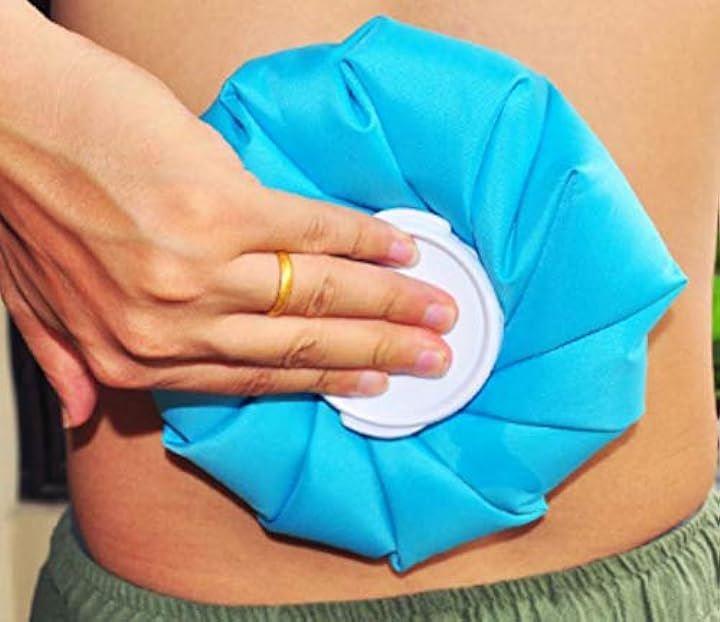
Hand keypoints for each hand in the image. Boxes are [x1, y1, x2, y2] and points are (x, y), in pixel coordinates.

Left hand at [0, 8, 456, 428]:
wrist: (0, 113)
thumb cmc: (17, 199)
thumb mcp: (28, 304)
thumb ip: (65, 361)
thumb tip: (90, 412)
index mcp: (133, 355)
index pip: (255, 376)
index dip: (326, 381)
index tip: (374, 383)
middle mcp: (172, 328)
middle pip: (304, 346)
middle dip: (383, 353)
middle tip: (436, 357)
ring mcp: (200, 272)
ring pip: (319, 298)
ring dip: (389, 306)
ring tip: (438, 311)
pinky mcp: (221, 209)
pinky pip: (314, 235)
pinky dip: (365, 244)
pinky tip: (402, 250)